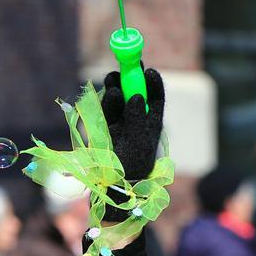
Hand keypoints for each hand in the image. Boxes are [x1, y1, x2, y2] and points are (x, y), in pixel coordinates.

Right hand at [100, 67, 164, 220]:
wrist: (112, 187)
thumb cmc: (132, 166)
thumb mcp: (139, 142)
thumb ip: (137, 118)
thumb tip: (135, 96)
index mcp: (150, 125)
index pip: (154, 100)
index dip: (153, 84)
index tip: (150, 72)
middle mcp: (135, 122)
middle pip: (134, 94)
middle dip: (130, 79)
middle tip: (125, 68)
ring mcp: (118, 124)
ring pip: (117, 99)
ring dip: (116, 88)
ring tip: (114, 85)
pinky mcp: (101, 127)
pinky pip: (104, 108)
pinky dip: (106, 100)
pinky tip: (108, 94)